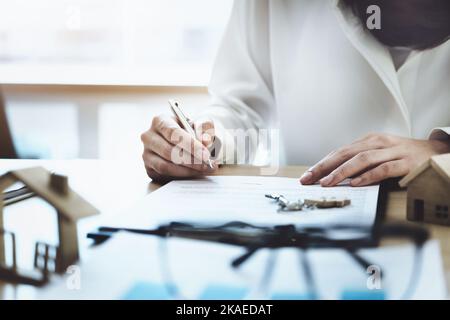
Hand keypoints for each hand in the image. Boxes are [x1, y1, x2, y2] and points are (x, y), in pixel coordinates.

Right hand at [141, 114, 216, 179]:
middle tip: (207, 164)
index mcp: (160, 121)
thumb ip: (204, 129)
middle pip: (168, 151)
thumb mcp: (199, 124)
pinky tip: (194, 172)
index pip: (173, 133)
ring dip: (187, 170)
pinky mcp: (148, 168)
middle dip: (191, 160)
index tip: (205, 154)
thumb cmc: (189, 130)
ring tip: (203, 169)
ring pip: (165, 166)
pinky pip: (164, 174)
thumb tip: (205, 141)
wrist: (182, 139)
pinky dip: (181, 175)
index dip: (191, 145)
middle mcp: (149, 137)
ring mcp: (146, 153)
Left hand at [299, 133, 449, 186]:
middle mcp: (378, 142)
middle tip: (309, 179)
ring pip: (361, 159)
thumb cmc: (404, 155)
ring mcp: (392, 151)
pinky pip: (383, 169)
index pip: (340, 151)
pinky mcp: (405, 162)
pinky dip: (367, 176)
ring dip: (341, 172)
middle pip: (345, 153)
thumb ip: (359, 161)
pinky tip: (355, 183)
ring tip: (327, 183)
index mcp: (369, 140)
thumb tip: (334, 175)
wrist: (437, 152)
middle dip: (324, 167)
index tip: (307, 175)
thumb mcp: (379, 153)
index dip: (322, 163)